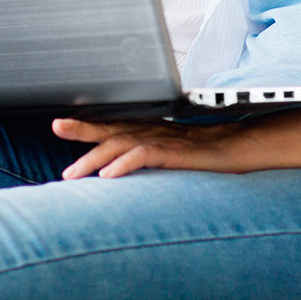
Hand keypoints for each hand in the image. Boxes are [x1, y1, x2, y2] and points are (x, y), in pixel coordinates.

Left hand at [50, 116, 267, 178]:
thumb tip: (120, 170)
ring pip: (122, 142)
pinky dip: (125, 163)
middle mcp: (153, 131)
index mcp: (150, 130)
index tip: (60, 125)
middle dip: (82, 129)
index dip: (86, 124)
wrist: (242, 148)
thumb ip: (147, 157)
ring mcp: (165, 140)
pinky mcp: (177, 152)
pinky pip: (146, 155)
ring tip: (73, 171)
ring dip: (95, 156)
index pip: (113, 125)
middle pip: (112, 128)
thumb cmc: (209, 154)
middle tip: (57, 128)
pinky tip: (109, 175)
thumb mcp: (171, 155)